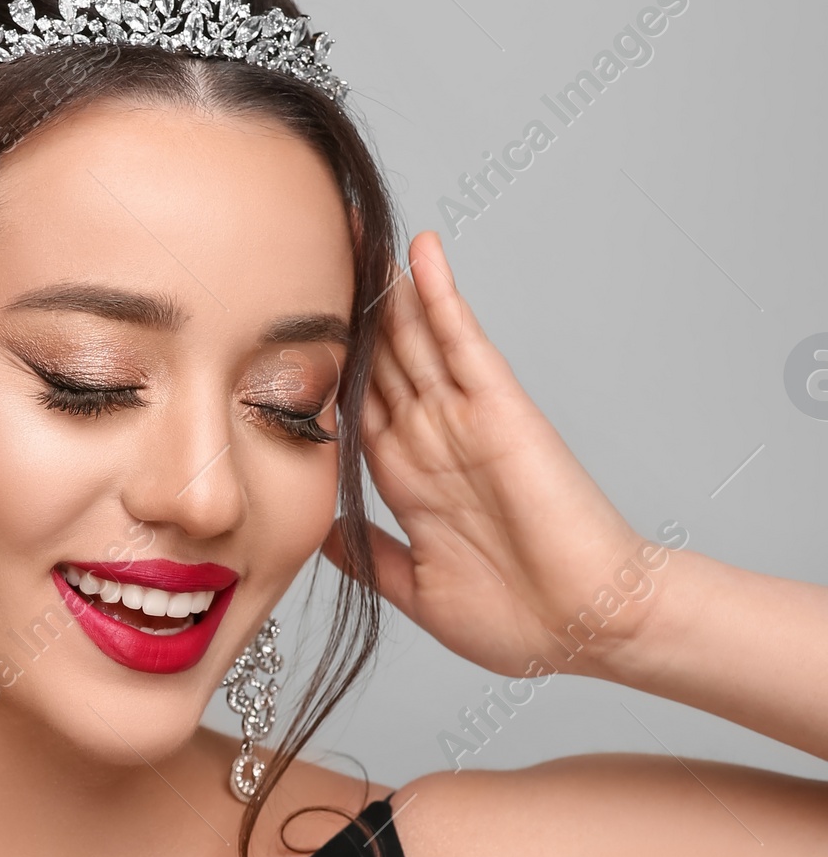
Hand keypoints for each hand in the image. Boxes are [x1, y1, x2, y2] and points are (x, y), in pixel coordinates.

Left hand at [323, 231, 659, 678]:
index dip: (313, 367)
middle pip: (375, 358)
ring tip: (350, 227)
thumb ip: (367, 554)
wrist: (587, 629)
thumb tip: (318, 530)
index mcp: (406, 479)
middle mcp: (430, 440)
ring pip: (413, 337)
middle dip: (341, 310)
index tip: (270, 330)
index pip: (348, 406)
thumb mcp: (415, 588)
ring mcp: (463, 420)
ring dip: (384, 285)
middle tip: (301, 250)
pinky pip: (465, 341)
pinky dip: (441, 295)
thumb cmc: (519, 620)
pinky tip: (420, 252)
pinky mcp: (501, 410)